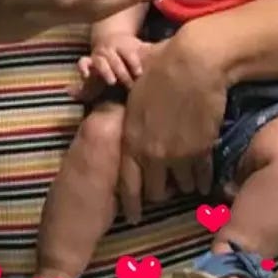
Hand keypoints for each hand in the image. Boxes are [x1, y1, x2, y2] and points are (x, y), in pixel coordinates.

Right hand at [77, 34, 150, 90]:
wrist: (110, 40)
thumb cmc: (130, 50)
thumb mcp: (141, 49)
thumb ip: (153, 52)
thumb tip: (172, 48)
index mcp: (124, 44)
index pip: (129, 53)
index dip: (134, 63)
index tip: (140, 73)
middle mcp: (110, 48)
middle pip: (115, 60)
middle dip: (123, 72)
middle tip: (130, 85)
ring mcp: (98, 54)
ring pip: (100, 61)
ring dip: (106, 71)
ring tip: (112, 81)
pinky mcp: (88, 61)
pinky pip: (82, 62)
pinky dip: (83, 68)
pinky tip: (86, 76)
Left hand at [118, 27, 227, 223]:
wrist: (194, 62)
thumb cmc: (161, 67)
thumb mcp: (131, 85)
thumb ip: (111, 99)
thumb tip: (73, 92)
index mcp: (131, 138)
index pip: (126, 182)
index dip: (130, 202)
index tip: (132, 215)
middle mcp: (152, 152)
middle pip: (154, 190)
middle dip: (158, 194)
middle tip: (163, 193)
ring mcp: (178, 154)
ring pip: (181, 186)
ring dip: (183, 186)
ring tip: (186, 186)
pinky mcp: (202, 150)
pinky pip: (202, 176)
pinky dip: (203, 182)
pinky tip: (204, 185)